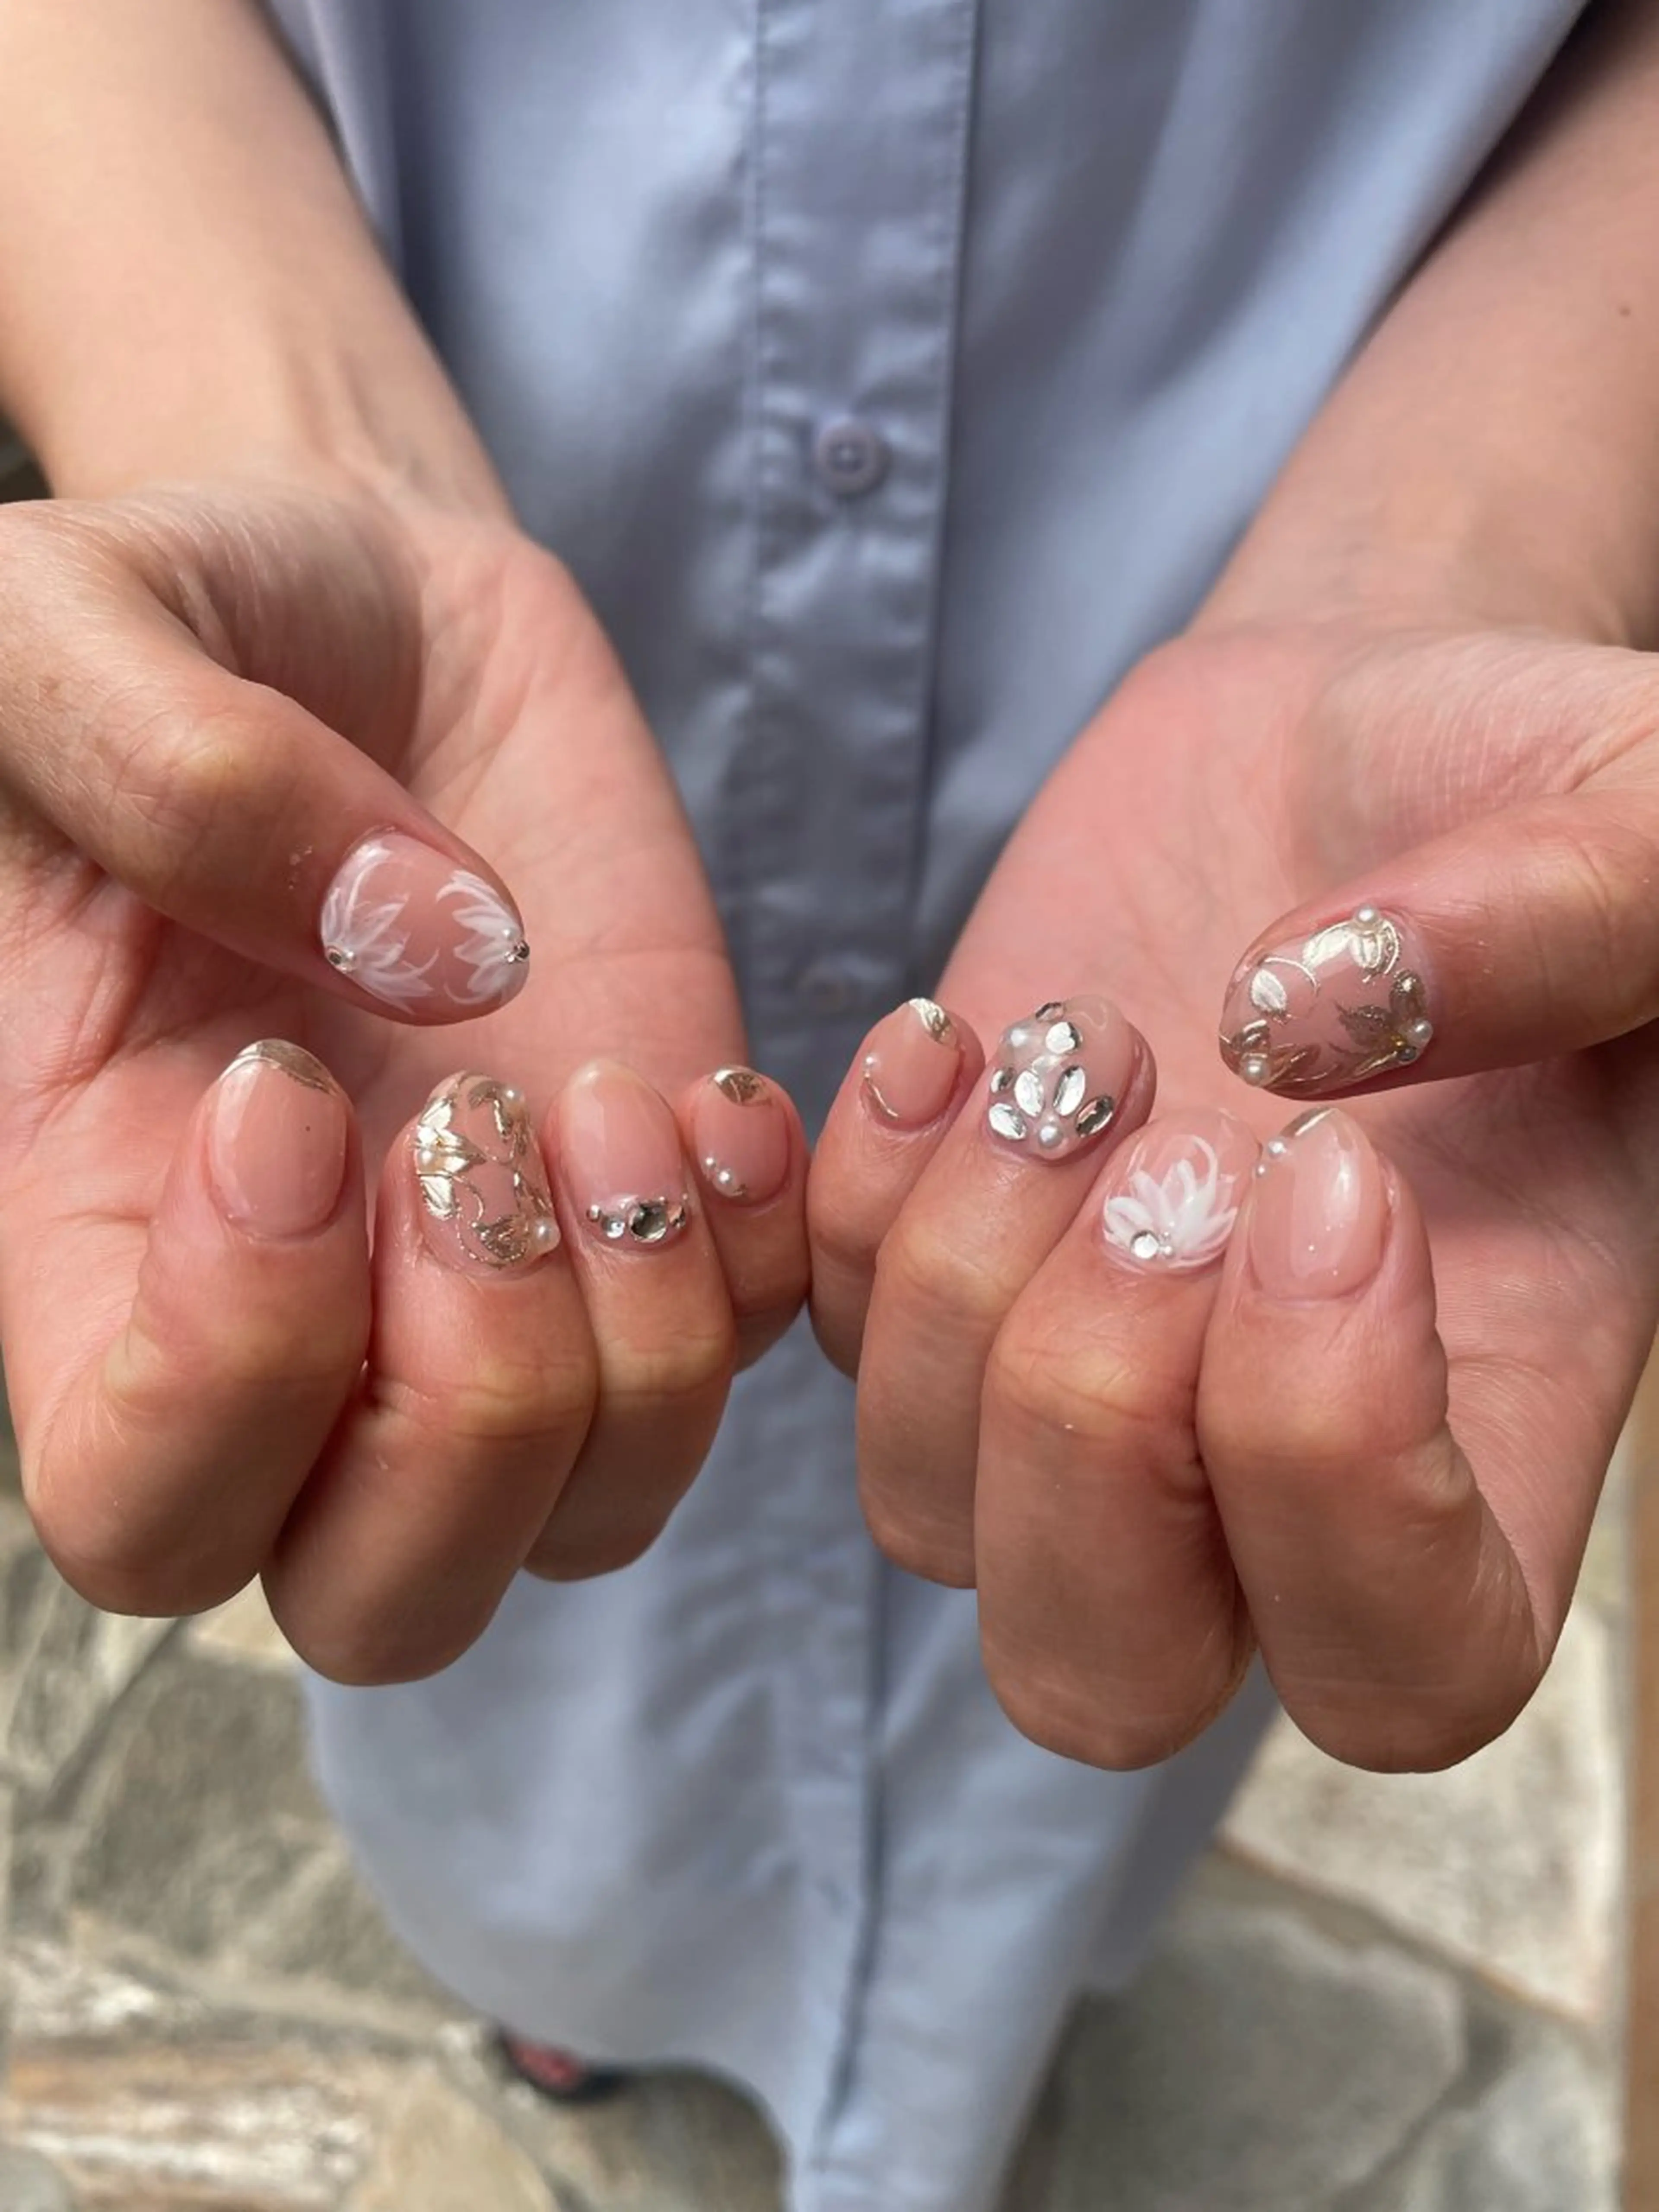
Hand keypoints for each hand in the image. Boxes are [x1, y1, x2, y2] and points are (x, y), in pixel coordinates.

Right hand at [0, 478, 807, 1679]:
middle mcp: (312, 1319)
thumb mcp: (70, 624)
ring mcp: (506, 1283)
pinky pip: (751, 1350)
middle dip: (471, 1413)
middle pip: (389, 1595)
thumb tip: (417, 951)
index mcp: (103, 1235)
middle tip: (471, 1128)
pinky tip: (725, 1087)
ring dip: (636, 1342)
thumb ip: (165, 765)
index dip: (233, 1376)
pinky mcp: (664, 1204)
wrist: (375, 612)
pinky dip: (768, 1254)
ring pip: (595, 1515)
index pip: (141, 1506)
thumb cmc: (187, 616)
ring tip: (610, 1100)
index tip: (287, 1099)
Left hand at [809, 614, 1658, 1771]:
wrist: (1340, 743)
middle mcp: (1266, 1447)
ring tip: (1074, 1045)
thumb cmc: (1521, 787)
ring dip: (961, 1279)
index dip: (1334, 1486)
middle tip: (1171, 1149)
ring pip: (925, 1517)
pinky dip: (842, 1203)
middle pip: (1104, 1667)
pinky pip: (822, 1339)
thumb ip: (1576, 912)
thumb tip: (1313, 1025)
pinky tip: (945, 1039)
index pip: (1408, 1670)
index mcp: (1495, 1408)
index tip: (1334, 1185)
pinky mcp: (943, 1265)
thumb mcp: (1635, 806)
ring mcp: (1084, 1369)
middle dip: (1094, 1419)